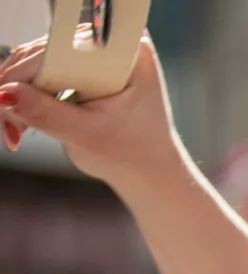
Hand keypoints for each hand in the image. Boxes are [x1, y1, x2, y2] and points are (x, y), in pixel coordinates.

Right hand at [0, 31, 186, 191]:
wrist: (150, 171)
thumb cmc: (131, 155)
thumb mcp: (88, 138)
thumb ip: (47, 114)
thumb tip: (5, 94)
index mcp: (128, 55)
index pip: (62, 51)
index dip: (26, 72)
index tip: (5, 98)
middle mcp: (113, 45)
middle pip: (45, 53)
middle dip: (19, 87)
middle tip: (7, 122)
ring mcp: (96, 53)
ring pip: (38, 62)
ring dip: (20, 94)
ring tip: (15, 131)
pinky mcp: (82, 66)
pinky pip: (42, 71)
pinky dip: (29, 96)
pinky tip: (22, 122)